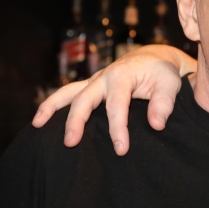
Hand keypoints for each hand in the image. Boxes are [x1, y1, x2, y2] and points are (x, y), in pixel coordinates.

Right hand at [32, 45, 194, 155]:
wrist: (154, 58)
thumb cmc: (162, 72)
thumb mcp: (170, 84)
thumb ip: (164, 104)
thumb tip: (156, 125)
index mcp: (122, 75)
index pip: (117, 105)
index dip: (118, 129)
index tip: (121, 150)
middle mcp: (103, 77)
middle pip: (84, 99)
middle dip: (76, 121)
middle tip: (70, 143)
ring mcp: (94, 82)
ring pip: (68, 93)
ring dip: (51, 107)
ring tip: (37, 125)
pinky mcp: (91, 87)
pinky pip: (69, 94)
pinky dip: (54, 105)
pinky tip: (42, 120)